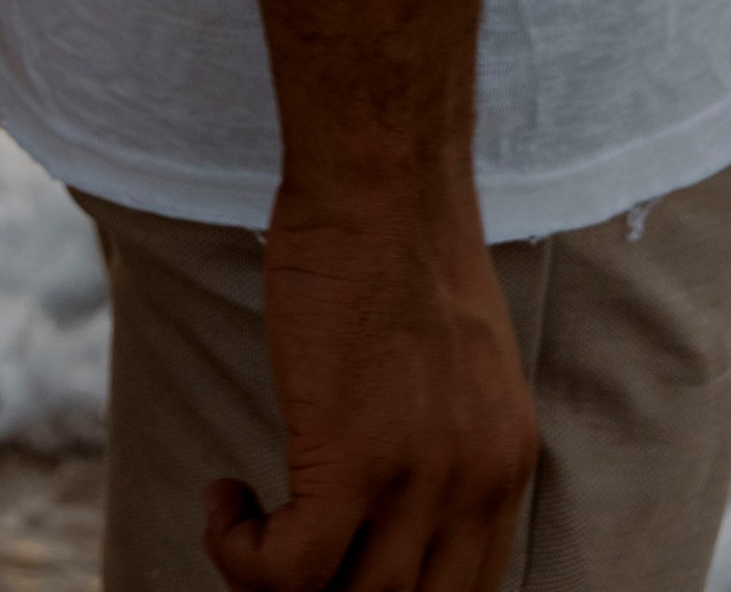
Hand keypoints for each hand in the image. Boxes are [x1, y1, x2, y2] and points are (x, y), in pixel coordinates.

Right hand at [204, 182, 536, 591]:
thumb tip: (392, 496)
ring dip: (277, 580)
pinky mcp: (350, 461)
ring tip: (246, 519)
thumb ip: (445, 436)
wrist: (378, 179)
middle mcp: (476, 486)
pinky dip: (241, 555)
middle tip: (280, 551)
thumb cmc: (397, 242)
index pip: (464, 591)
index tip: (336, 564)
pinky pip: (289, 571)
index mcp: (505, 464)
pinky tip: (225, 499)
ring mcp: (418, 479)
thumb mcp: (457, 361)